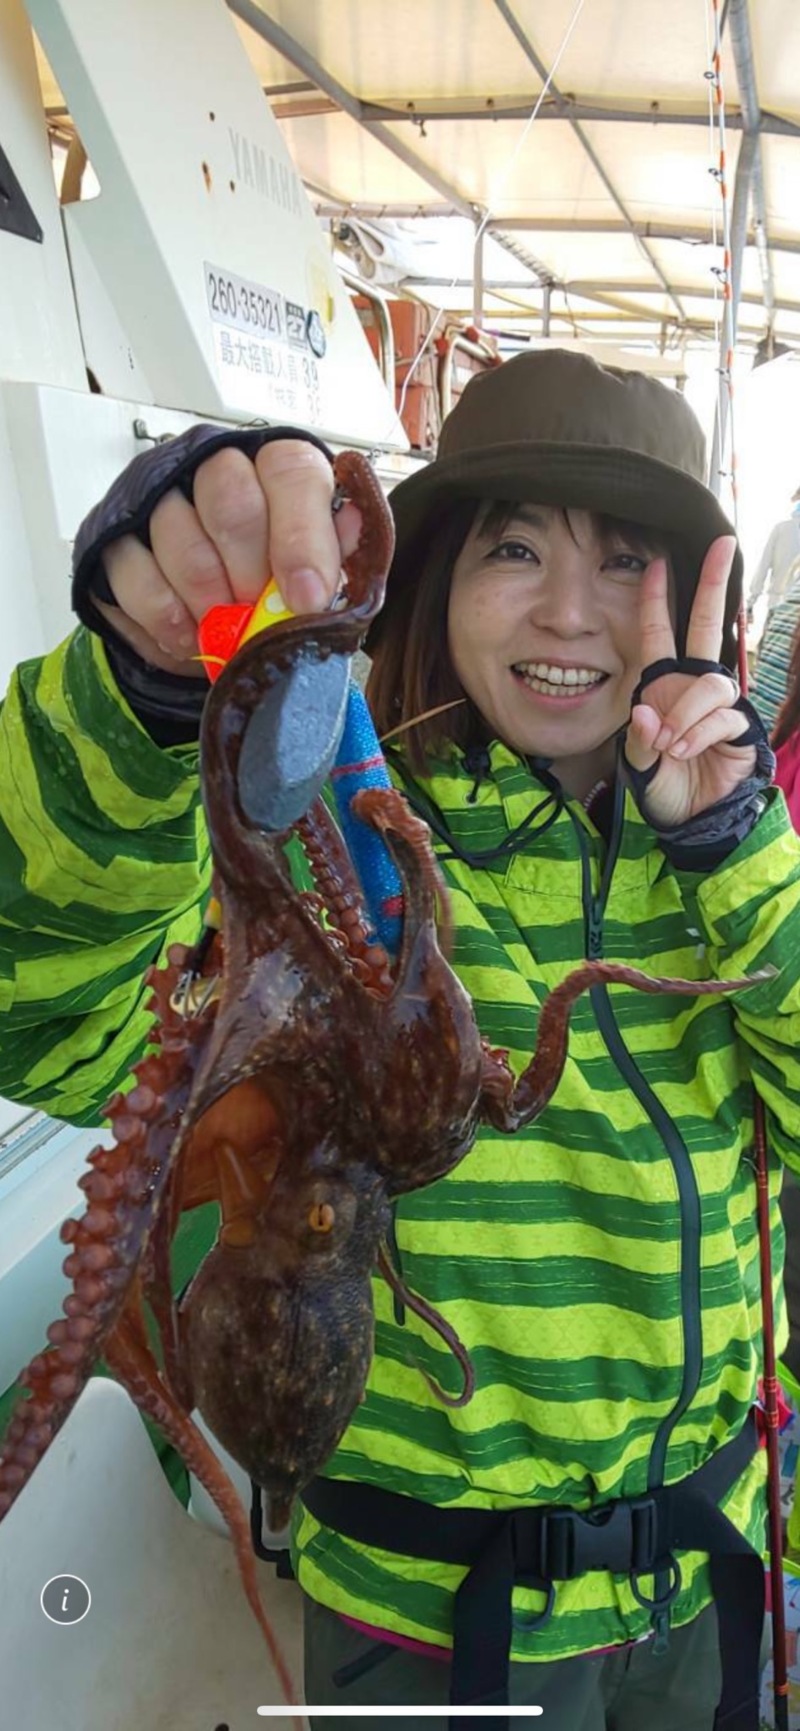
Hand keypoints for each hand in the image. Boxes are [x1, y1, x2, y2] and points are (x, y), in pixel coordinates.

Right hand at [94, 440, 361, 675]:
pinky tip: (189, 634)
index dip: (301, 536)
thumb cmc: (270, 584)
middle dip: (249, 572)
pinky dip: (167, 616)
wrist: (205, 618)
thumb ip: (334, 556)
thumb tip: (354, 530)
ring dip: (207, 598)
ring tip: (225, 627)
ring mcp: (161, 496)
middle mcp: (218, 467)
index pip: (291, 472)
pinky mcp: (119, 535)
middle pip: (230, 499)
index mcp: (277, 468)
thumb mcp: (315, 575)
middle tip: (258, 612)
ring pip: (178, 534)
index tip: (307, 597)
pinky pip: (136, 572)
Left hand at [624, 536, 754, 827]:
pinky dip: (698, 733)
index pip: (659, 633)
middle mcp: (691, 686)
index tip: (655, 563)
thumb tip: (649, 711)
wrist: (691, 821)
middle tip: (724, 543)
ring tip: (671, 743)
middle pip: (707, 624)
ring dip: (687, 711)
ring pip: (711, 682)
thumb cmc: (664, 786)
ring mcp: (717, 705)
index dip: (656, 599)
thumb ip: (640, 738)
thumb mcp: (639, 764)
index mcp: (662, 685)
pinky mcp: (737, 727)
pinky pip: (721, 715)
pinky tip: (684, 750)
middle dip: (713, 583)